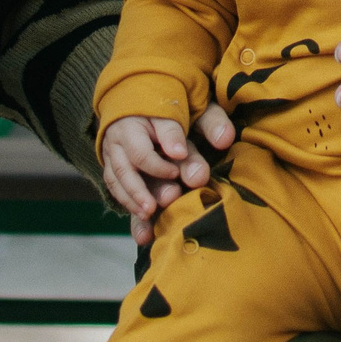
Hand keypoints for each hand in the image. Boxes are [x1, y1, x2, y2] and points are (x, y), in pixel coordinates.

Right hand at [98, 115, 215, 247]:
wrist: (144, 107)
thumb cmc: (178, 107)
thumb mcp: (197, 107)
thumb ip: (212, 122)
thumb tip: (225, 139)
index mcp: (146, 113)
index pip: (158, 128)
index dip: (169, 141)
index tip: (180, 155)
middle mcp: (125, 133)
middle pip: (132, 159)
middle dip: (150, 179)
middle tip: (171, 196)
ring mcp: (116, 153)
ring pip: (120, 178)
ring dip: (136, 198)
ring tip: (151, 215)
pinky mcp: (115, 172)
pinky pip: (117, 193)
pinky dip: (131, 214)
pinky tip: (145, 234)